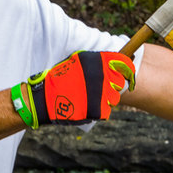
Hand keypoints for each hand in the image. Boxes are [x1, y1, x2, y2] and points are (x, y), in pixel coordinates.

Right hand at [10, 51, 135, 127]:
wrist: (46, 98)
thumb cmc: (60, 78)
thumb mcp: (76, 61)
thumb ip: (96, 61)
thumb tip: (114, 62)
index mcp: (98, 62)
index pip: (124, 63)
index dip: (126, 68)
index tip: (126, 72)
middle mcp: (102, 76)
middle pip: (120, 82)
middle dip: (113, 86)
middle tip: (101, 88)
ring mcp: (102, 94)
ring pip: (114, 98)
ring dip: (106, 99)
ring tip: (91, 98)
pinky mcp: (99, 109)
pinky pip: (107, 110)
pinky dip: (99, 110)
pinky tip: (87, 107)